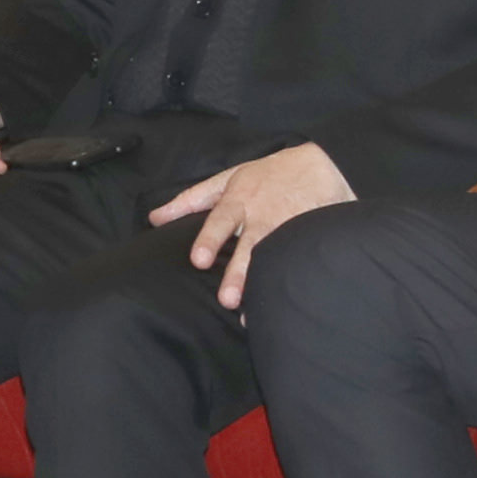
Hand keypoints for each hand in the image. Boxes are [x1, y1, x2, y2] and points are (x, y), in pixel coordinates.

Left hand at [153, 142, 355, 309]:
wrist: (322, 165)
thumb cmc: (267, 174)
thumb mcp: (228, 179)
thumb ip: (190, 201)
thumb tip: (154, 219)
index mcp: (240, 200)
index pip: (221, 221)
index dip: (209, 240)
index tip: (198, 260)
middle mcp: (263, 216)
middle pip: (249, 246)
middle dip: (238, 272)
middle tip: (226, 299)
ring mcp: (289, 228)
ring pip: (274, 257)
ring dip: (263, 283)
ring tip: (250, 312)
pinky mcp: (311, 237)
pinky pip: (299, 261)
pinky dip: (292, 281)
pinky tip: (284, 305)